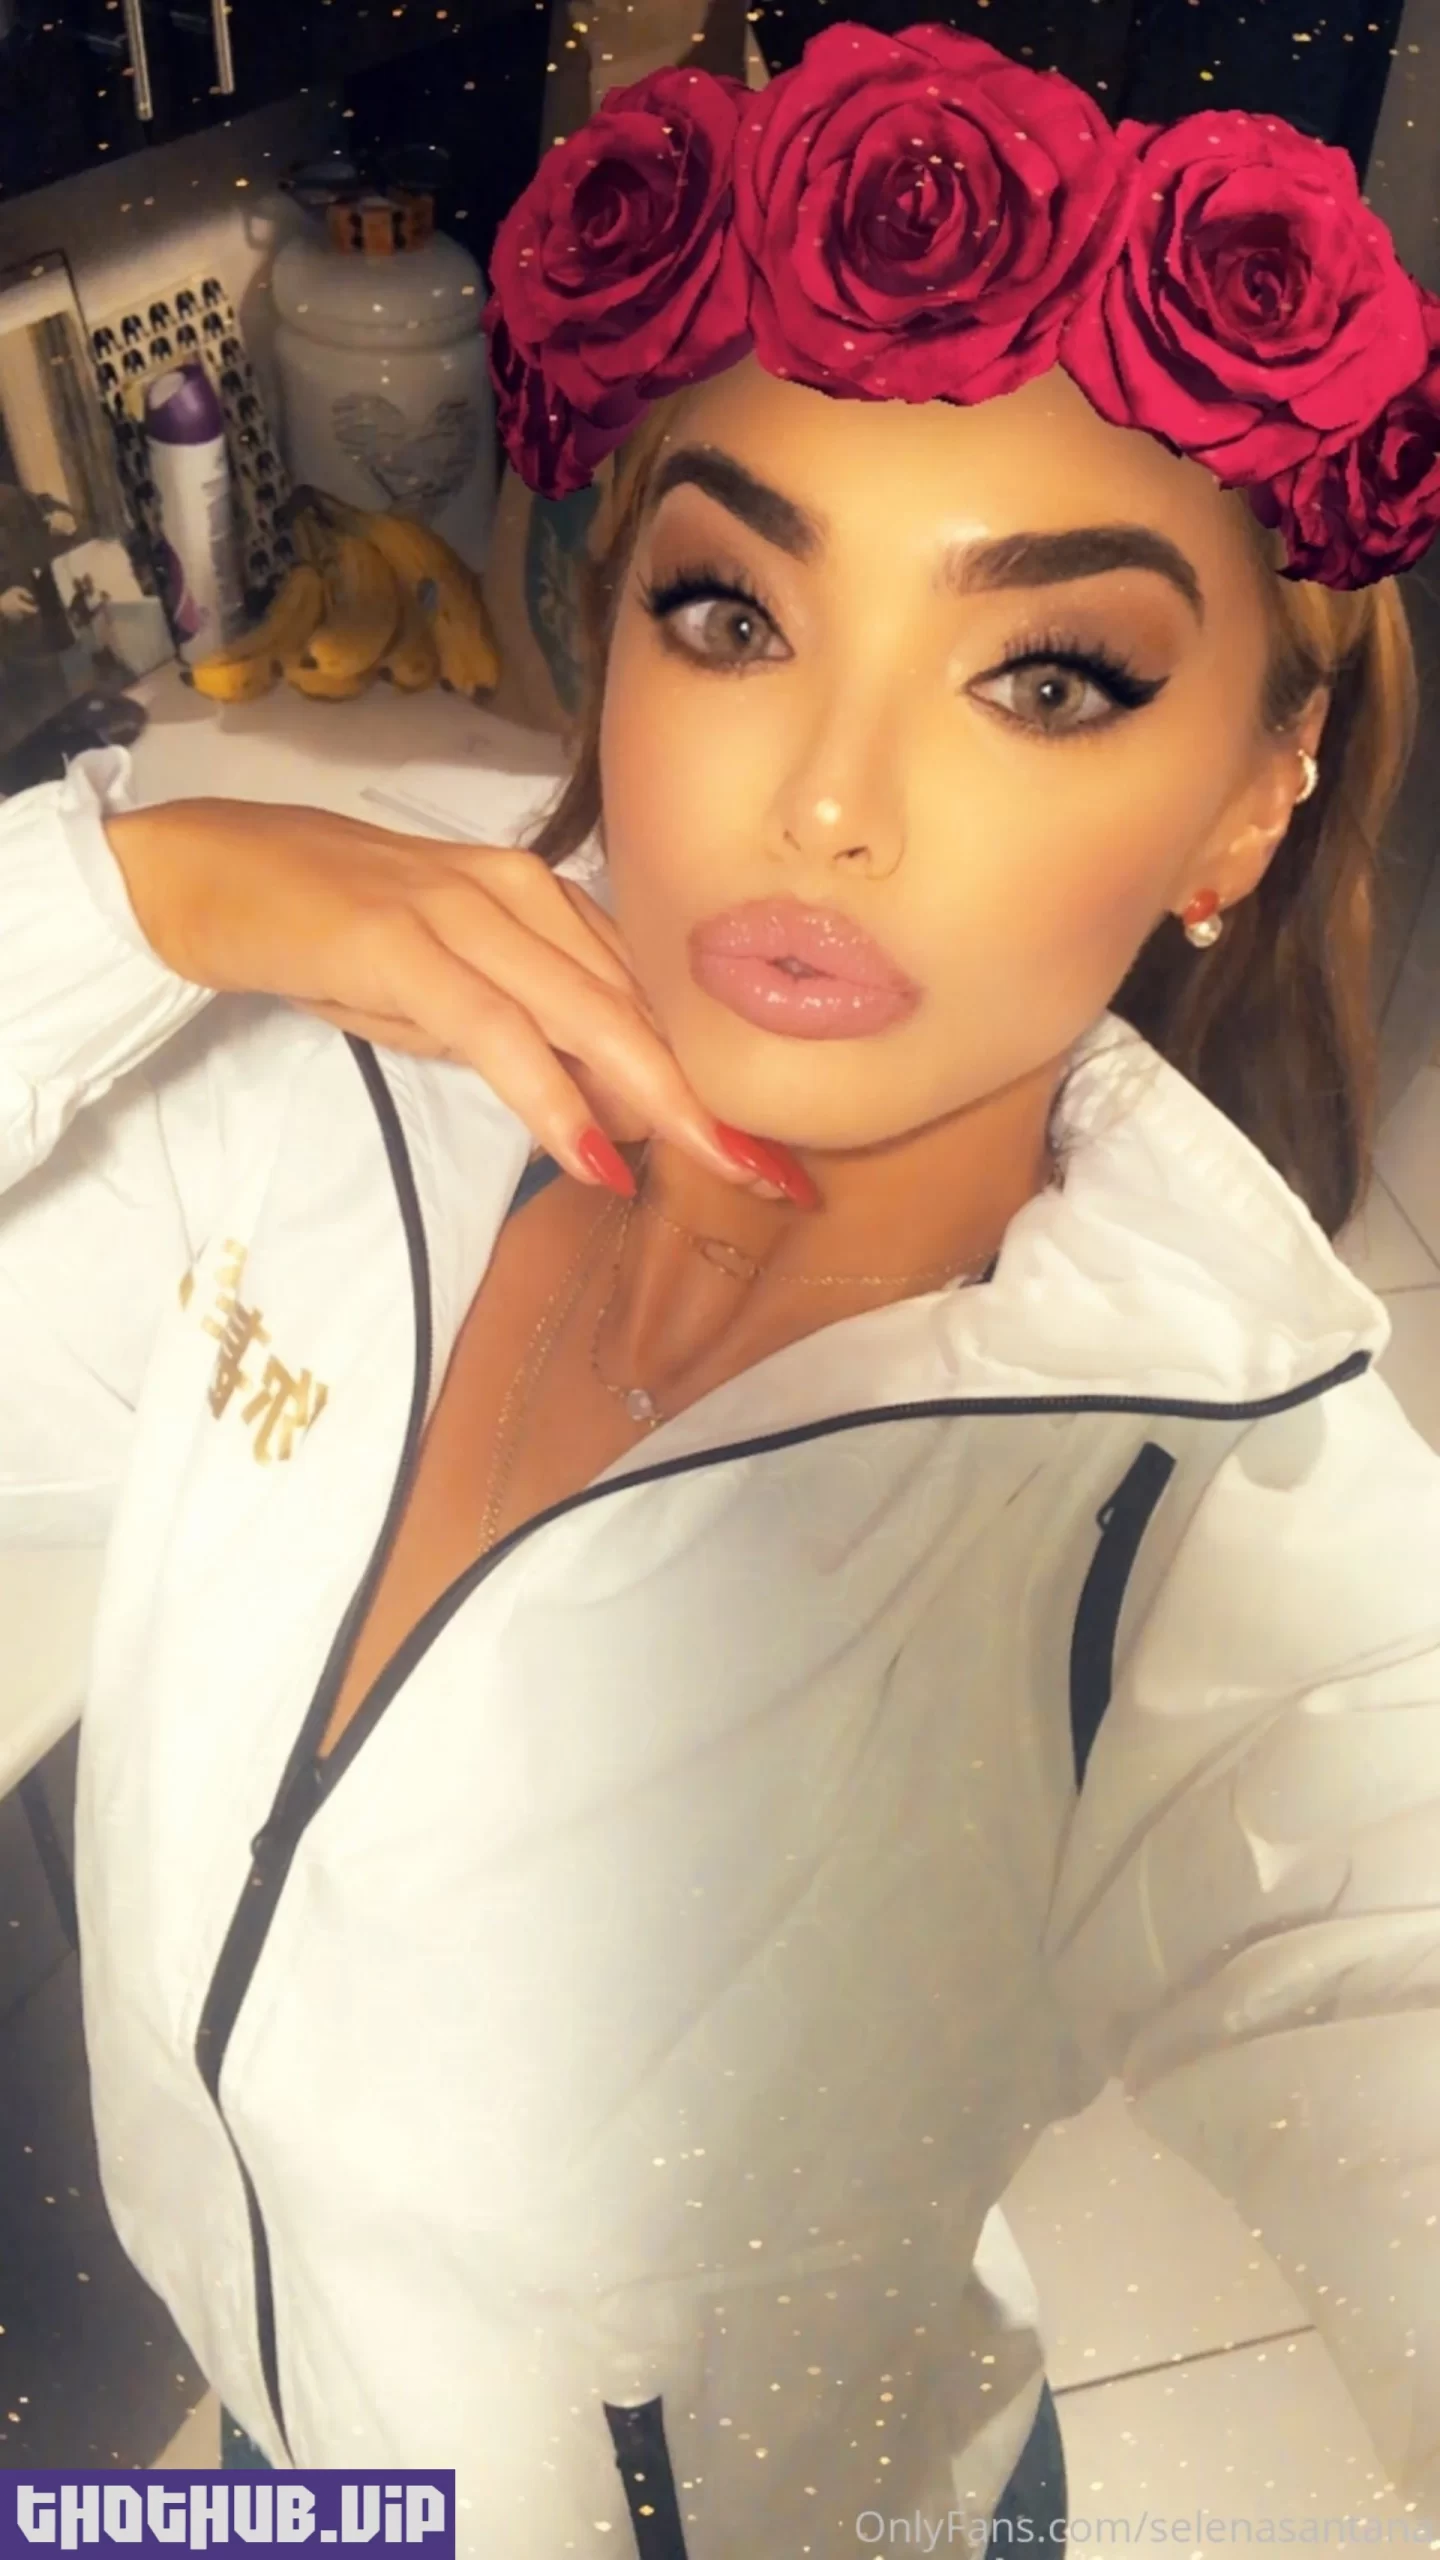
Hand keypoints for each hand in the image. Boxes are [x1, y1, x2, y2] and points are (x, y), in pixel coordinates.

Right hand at [103, 799, 813, 1201]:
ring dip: (659, 1101)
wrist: (207, 872)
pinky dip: (548, 1096)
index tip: (769, 1142)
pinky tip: (588, 1154)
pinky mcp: (400, 943)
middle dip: (714, 1096)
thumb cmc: (326, 932)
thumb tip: (604, 1112)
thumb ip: (523, 1038)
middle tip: (781, 1175)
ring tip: (719, 1169)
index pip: (645, 994)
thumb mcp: (441, 993)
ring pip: (587, 1014)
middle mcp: (518, 893)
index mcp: (539, 900)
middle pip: (638, 1007)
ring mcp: (461, 912)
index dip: (712, 1072)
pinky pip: (495, 1031)